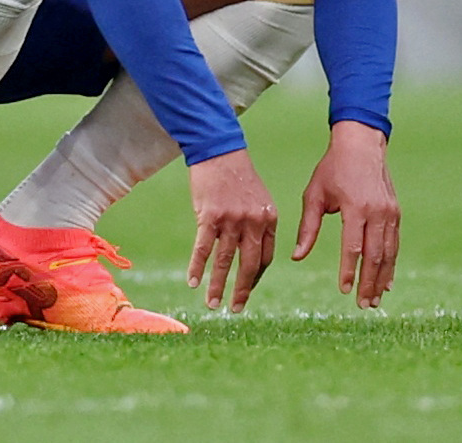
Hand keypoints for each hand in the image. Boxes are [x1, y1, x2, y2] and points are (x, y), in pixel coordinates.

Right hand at [186, 149, 277, 311]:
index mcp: (269, 219)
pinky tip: (192, 282)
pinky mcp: (210, 216)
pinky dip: (197, 267)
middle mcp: (253, 221)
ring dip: (217, 286)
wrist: (220, 152)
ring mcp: (232, 219)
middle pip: (249, 265)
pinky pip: (203, 248)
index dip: (255, 277)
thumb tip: (253, 255)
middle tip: (236, 310)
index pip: (265, 257)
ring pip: (224, 261)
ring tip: (212, 305)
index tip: (246, 290)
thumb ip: (259, 225)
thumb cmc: (238, 177)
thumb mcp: (259, 199)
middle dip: (242, 291)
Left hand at [293, 121, 398, 308]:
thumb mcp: (314, 194)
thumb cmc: (332, 168)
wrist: (362, 143)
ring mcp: (389, 212)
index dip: (349, 270)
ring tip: (375, 300)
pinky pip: (394, 243)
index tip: (344, 290)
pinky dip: (391, 264)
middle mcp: (376, 211)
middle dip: (369, 282)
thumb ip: (308, 227)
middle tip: (363, 305)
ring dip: (382, 278)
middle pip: (374, 254)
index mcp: (355, 206)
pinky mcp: (395, 211)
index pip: (352, 246)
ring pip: (387, 252)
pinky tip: (387, 281)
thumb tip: (296, 257)